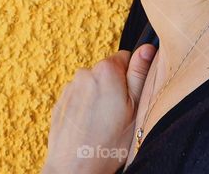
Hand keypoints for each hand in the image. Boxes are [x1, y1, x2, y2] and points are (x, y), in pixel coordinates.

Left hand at [42, 43, 156, 173]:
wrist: (75, 168)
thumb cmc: (109, 141)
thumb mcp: (135, 108)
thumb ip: (140, 74)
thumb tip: (147, 47)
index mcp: (106, 70)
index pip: (125, 58)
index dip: (132, 78)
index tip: (131, 98)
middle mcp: (85, 72)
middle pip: (108, 72)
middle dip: (115, 88)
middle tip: (119, 114)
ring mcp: (70, 88)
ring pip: (93, 86)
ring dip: (99, 98)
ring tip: (103, 124)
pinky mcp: (60, 103)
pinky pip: (79, 98)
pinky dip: (85, 108)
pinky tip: (89, 127)